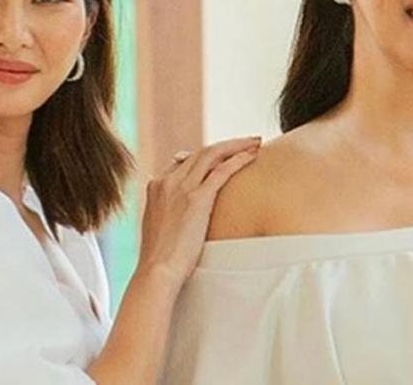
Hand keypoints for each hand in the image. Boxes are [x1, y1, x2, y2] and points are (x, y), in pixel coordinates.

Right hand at [135, 136, 260, 290]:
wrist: (157, 271)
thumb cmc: (161, 259)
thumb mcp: (160, 228)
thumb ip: (169, 212)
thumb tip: (182, 215)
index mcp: (156, 186)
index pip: (186, 161)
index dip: (208, 157)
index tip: (226, 157)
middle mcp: (167, 181)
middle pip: (200, 152)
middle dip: (226, 144)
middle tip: (247, 141)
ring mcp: (181, 187)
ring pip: (212, 154)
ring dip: (236, 145)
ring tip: (255, 141)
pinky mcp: (197, 198)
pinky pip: (222, 171)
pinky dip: (239, 159)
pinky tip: (253, 155)